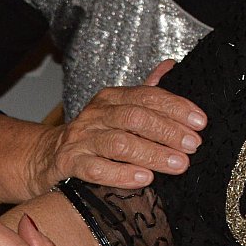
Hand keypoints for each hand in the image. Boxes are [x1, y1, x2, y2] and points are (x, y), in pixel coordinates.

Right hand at [27, 60, 202, 193]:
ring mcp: (81, 139)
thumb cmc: (92, 135)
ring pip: (118, 143)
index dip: (175, 108)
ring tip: (177, 164)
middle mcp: (96, 115)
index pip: (147, 96)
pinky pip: (95, 168)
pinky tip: (143, 179)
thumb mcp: (118, 109)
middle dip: (168, 131)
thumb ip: (145, 91)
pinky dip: (121, 174)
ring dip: (152, 153)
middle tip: (193, 146)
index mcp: (111, 99)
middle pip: (135, 118)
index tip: (200, 122)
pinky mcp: (69, 163)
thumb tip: (171, 66)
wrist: (45, 157)